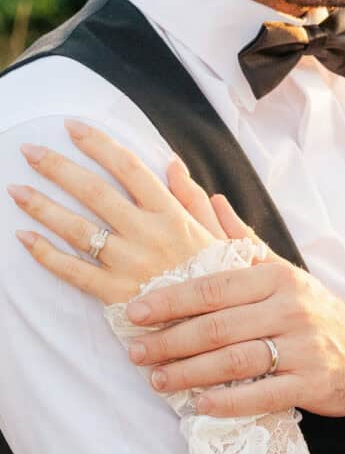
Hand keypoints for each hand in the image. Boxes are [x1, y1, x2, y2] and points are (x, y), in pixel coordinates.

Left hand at [7, 120, 227, 303]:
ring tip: (16, 190)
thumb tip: (173, 164)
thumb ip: (193, 198)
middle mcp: (147, 235)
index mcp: (171, 215)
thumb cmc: (216, 278)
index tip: (72, 127)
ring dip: (43, 207)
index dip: (98, 144)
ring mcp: (129, 265)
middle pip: (95, 192)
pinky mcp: (115, 294)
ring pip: (78, 229)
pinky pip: (73, 272)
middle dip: (58, 168)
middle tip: (28, 151)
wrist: (214, 326)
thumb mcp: (216, 234)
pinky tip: (25, 237)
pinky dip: (46, 254)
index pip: (129, 168)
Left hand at [126, 193, 344, 432]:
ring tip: (157, 380)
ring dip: (191, 373)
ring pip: (236, 360)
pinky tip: (200, 405)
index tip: (134, 311)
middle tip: (136, 352)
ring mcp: (304, 348)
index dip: (171, 299)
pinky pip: (264, 395)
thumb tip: (208, 197)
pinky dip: (229, 401)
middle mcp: (291, 309)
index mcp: (277, 278)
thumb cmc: (315, 311)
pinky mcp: (313, 384)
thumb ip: (241, 241)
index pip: (214, 286)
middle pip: (219, 325)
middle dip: (171, 340)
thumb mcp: (282, 272)